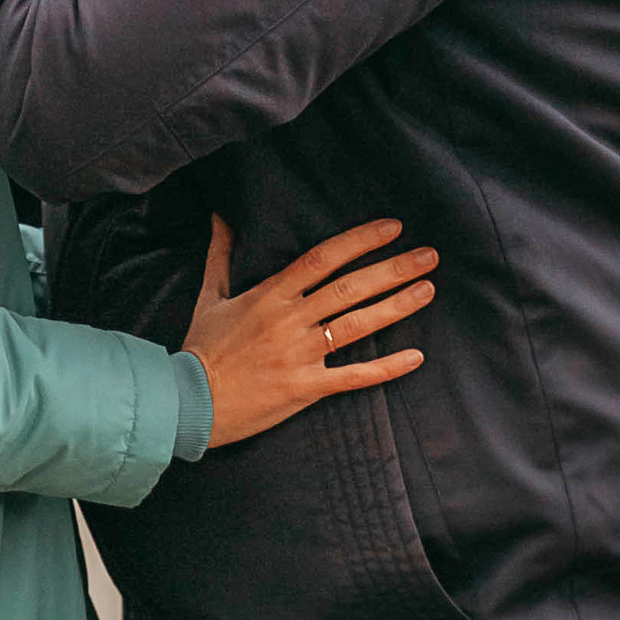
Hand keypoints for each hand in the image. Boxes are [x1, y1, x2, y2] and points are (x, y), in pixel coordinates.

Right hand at [183, 216, 434, 449]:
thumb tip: (221, 216)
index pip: (323, 258)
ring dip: (397, 306)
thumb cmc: (200, 349)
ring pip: (358, 325)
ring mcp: (301, 355)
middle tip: (428, 255)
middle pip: (350, 288)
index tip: (392, 228)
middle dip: (393, 269)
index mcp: (270, 295)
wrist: (190, 402)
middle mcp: (290, 320)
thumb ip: (221, 255)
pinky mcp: (306, 387)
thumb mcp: (209, 296)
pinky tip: (415, 358)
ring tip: (428, 289)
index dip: (360, 240)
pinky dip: (386, 368)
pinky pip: (354, 376)